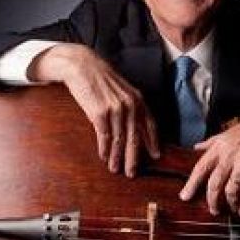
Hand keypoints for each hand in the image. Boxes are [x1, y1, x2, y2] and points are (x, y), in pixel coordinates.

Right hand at [28, 43, 159, 176]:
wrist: (83, 66)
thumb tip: (134, 127)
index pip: (150, 125)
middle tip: (132, 173)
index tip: (156, 156)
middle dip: (133, 158)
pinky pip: (104, 137)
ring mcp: (115, 110)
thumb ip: (131, 106)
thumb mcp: (122, 90)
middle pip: (135, 138)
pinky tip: (104, 157)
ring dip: (117, 158)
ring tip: (115, 169)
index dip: (153, 142)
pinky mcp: (99, 113)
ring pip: (119, 141)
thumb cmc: (102, 79)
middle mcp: (130, 105)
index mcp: (138, 99)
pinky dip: (104, 149)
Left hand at [179, 100, 239, 216]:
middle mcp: (229, 154)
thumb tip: (196, 147)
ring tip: (231, 210)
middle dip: (212, 200)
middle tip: (213, 211)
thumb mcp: (228, 132)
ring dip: (230, 203)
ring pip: (231, 189)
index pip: (201, 167)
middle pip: (215, 183)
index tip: (185, 196)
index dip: (192, 183)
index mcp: (219, 145)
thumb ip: (211, 142)